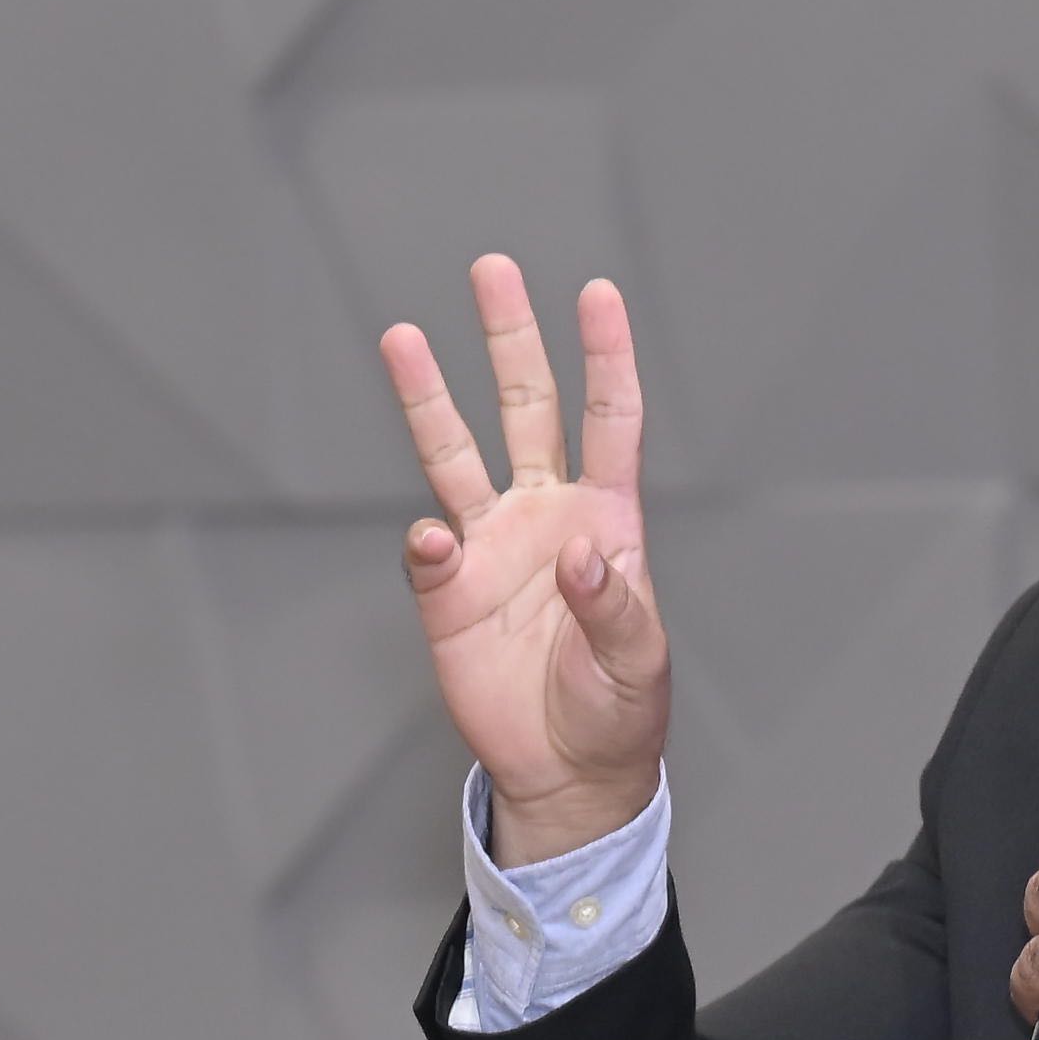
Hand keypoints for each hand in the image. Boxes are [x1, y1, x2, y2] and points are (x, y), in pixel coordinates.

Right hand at [385, 256, 666, 865]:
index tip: (597, 293)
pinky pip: (428, 550)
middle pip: (525, 408)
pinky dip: (427, 542)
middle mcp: (545, 514)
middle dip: (510, 340)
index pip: (609, 421)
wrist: (564, 769)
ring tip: (401, 335)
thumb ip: (612, 609)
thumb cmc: (618, 710)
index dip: (605, 358)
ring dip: (428, 397)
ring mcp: (491, 545)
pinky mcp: (447, 590)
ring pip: (453, 453)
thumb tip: (579, 556)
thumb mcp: (637, 664)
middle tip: (492, 269)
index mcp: (606, 519)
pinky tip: (438, 545)